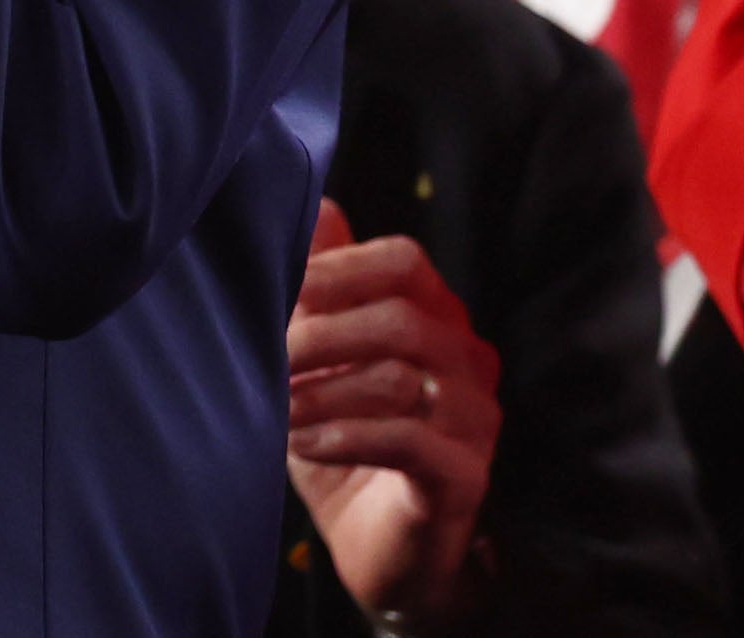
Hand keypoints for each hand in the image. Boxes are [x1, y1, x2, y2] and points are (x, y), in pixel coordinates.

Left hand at [288, 201, 501, 625]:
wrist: (374, 541)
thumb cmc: (343, 433)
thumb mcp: (317, 355)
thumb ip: (319, 284)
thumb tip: (317, 202)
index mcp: (436, 317)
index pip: (405, 260)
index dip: (339, 266)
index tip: (283, 290)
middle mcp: (467, 360)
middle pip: (400, 318)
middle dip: (321, 336)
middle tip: (268, 359)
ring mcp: (475, 420)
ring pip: (400, 380)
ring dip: (322, 392)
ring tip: (276, 407)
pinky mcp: (465, 477)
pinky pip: (409, 441)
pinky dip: (345, 436)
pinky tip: (303, 444)